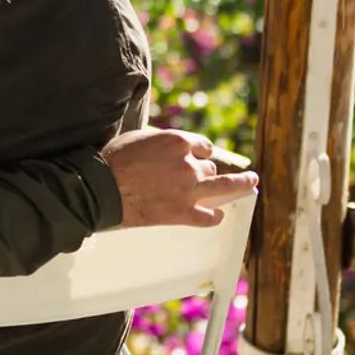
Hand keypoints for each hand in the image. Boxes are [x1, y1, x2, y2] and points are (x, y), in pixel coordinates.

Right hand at [100, 128, 258, 228]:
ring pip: (223, 187)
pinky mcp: (182, 213)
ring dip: (240, 185)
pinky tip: (220, 215)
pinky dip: (216, 217)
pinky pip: (208, 216)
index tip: (201, 156)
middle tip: (197, 177)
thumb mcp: (140, 138)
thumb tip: (170, 147)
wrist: (103, 188)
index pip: (203, 146)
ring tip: (251, 183)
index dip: (201, 152)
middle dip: (204, 172)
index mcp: (178, 142)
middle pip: (209, 168)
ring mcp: (188, 190)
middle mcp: (188, 164)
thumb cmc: (115, 160)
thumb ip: (162, 142)